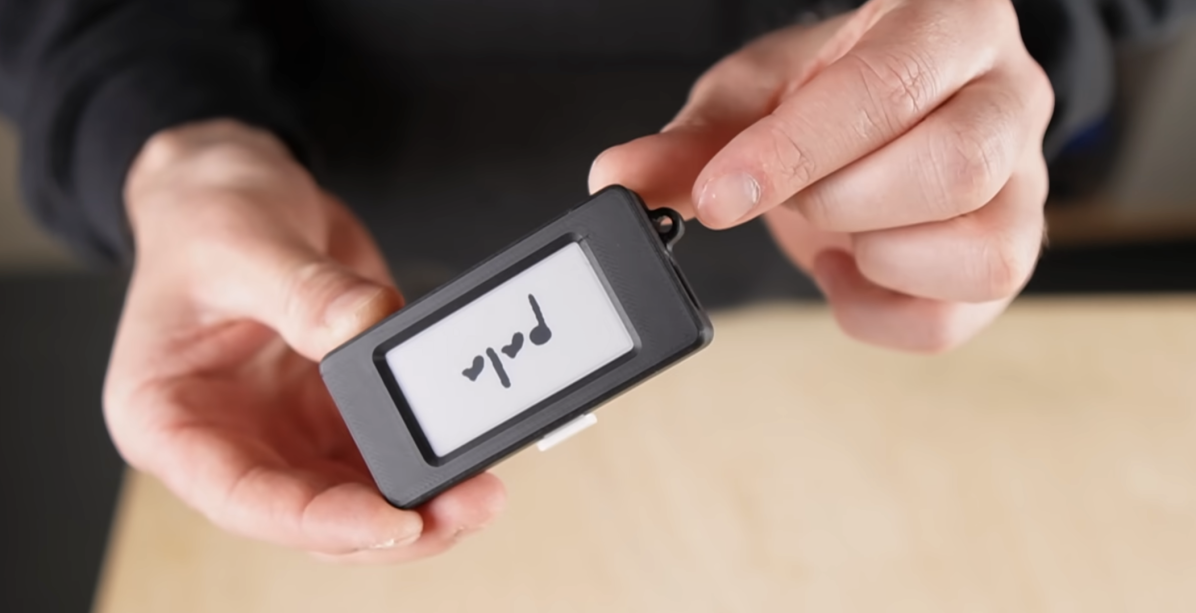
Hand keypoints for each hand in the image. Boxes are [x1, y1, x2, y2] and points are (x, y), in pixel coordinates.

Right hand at [103, 120, 504, 562]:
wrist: (234, 189)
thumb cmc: (203, 219)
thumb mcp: (242, 243)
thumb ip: (305, 290)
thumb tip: (369, 323)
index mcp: (169, 418)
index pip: (244, 498)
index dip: (321, 523)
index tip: (393, 520)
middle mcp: (229, 442)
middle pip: (313, 514)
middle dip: (394, 524)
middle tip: (467, 506)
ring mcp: (285, 432)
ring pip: (357, 498)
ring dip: (422, 503)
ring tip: (481, 491)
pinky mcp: (334, 412)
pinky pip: (385, 452)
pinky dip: (429, 460)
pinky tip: (470, 454)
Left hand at [591, 0, 1052, 351]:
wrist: (882, 111)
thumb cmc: (826, 91)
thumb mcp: (752, 98)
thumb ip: (693, 142)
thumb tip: (620, 180)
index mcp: (948, 23)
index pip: (885, 91)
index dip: (796, 153)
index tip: (722, 196)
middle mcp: (1009, 98)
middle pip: (953, 169)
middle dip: (841, 203)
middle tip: (792, 196)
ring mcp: (1026, 184)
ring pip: (984, 251)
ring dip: (878, 259)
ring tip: (833, 226)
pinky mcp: (1012, 256)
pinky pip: (963, 316)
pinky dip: (882, 315)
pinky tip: (846, 271)